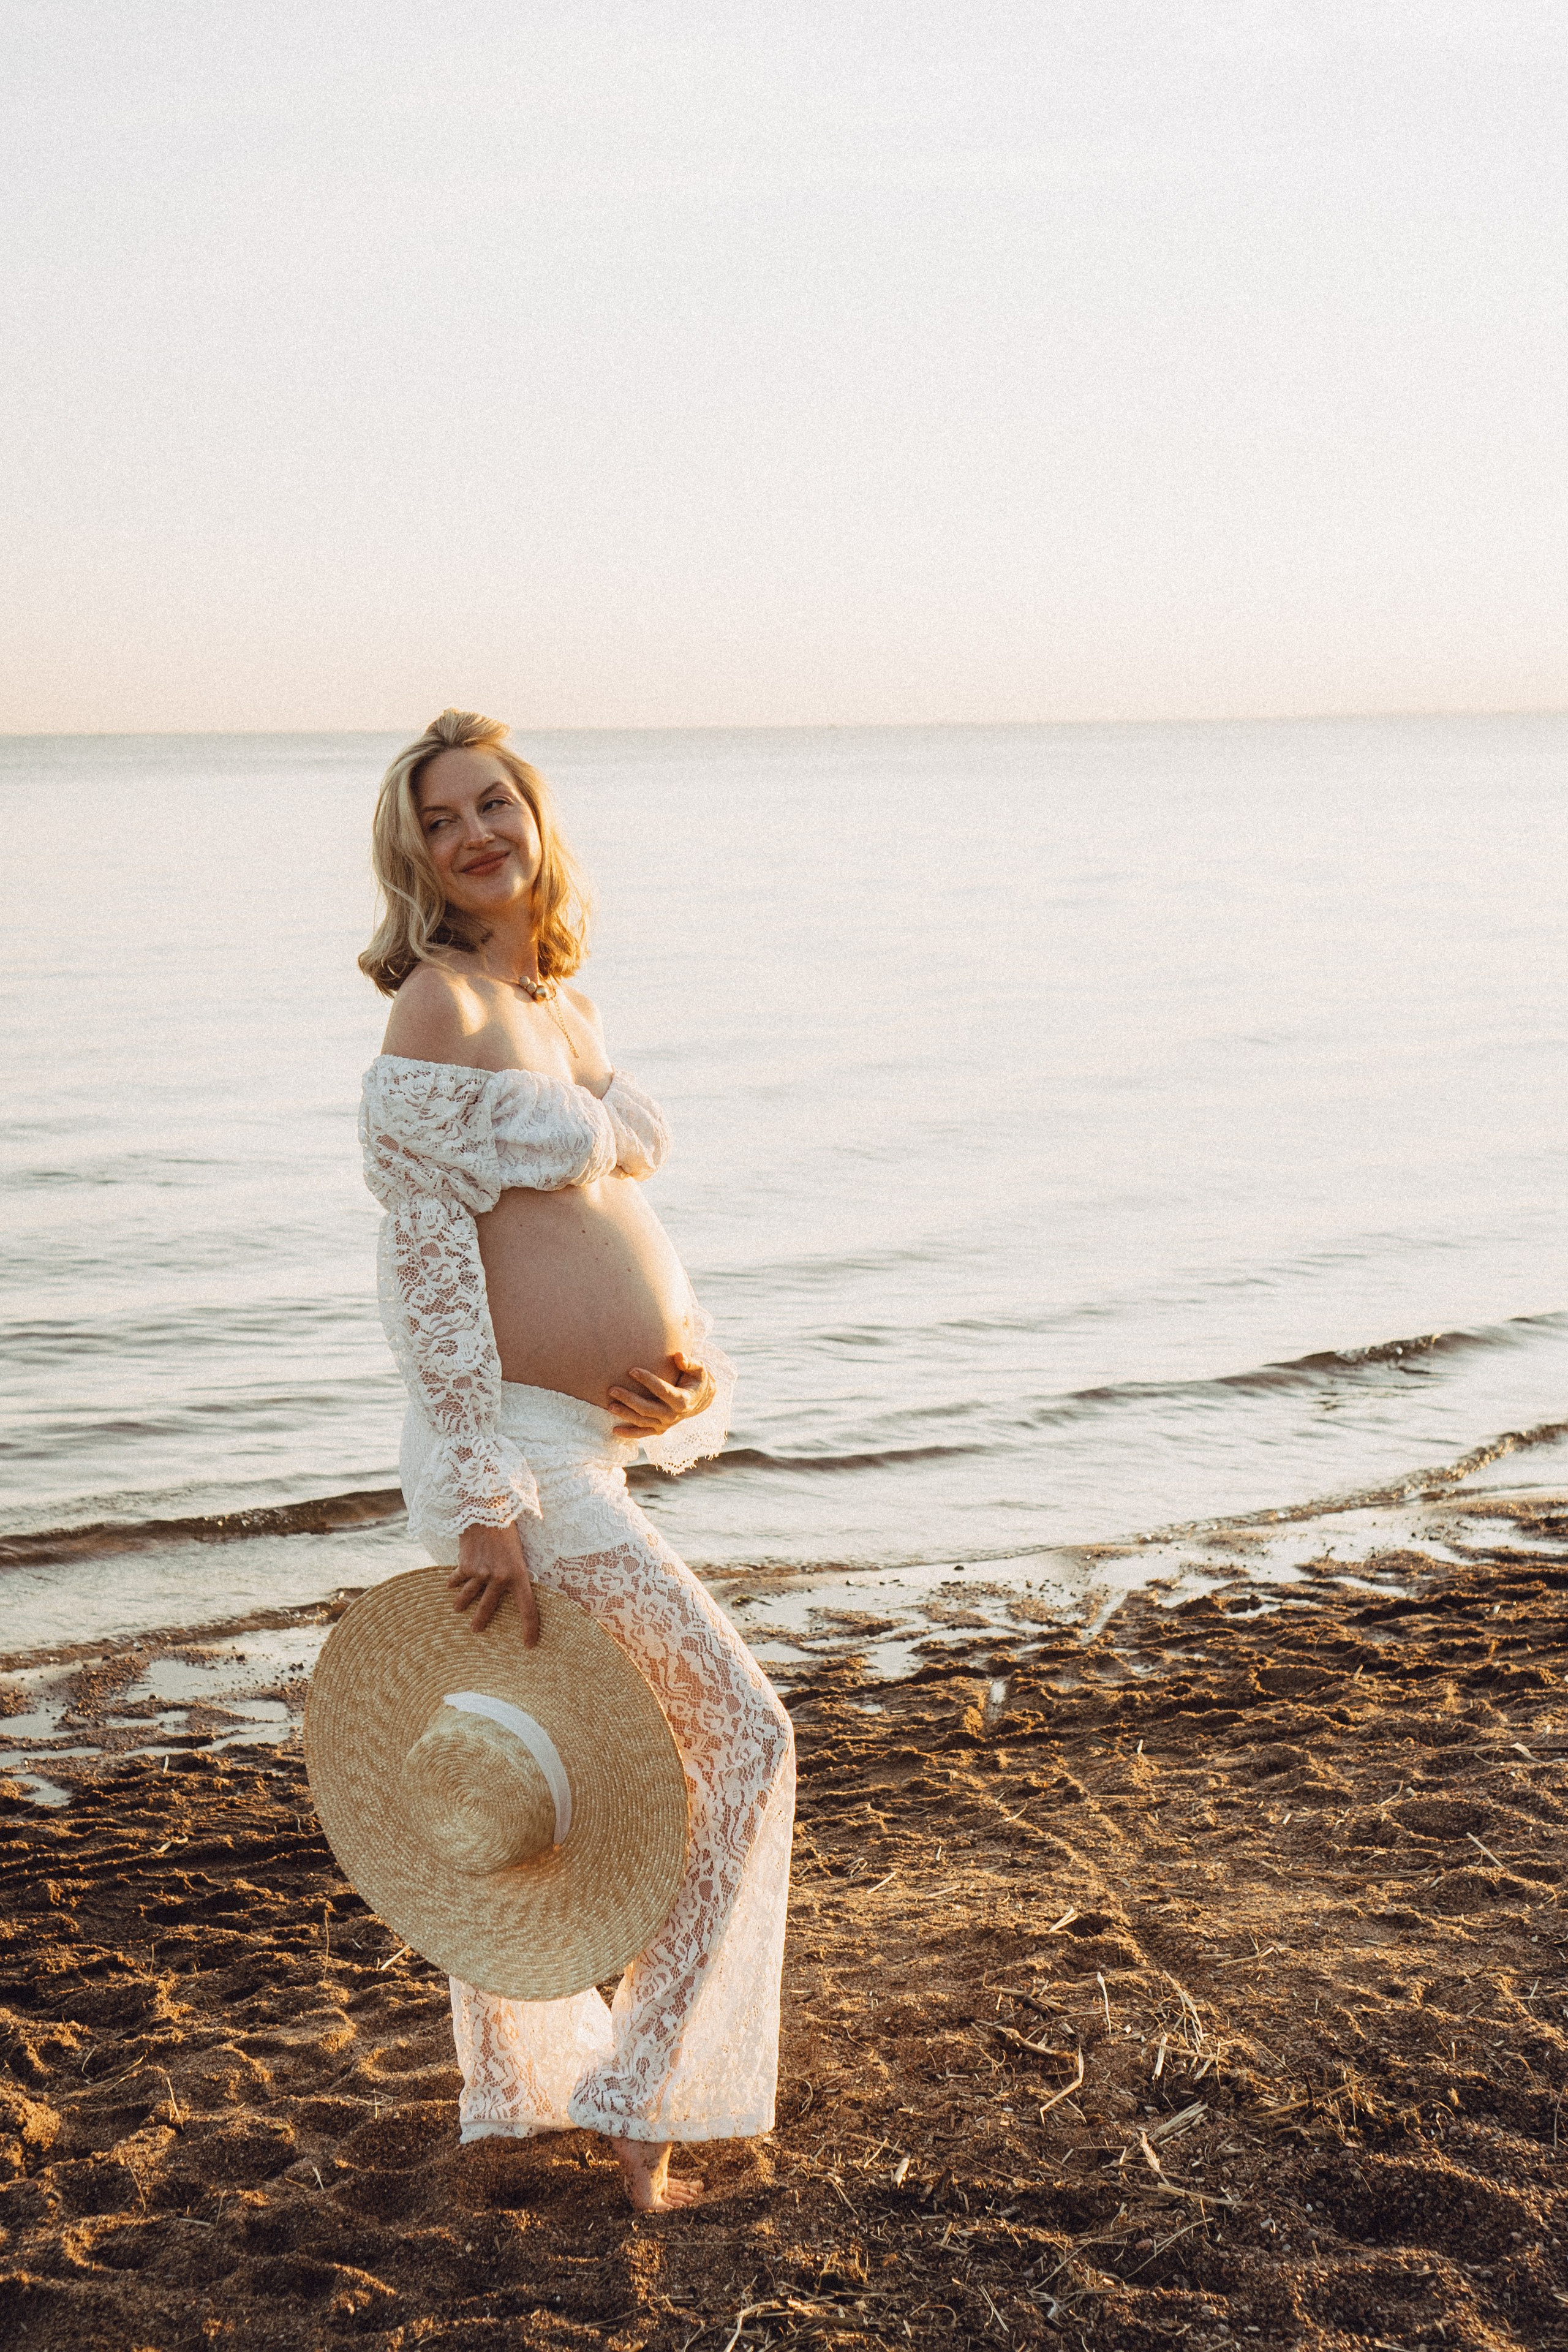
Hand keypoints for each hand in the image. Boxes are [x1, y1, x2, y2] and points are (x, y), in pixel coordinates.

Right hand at [448, 1519, 539, 1641]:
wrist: (487, 1508)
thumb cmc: (508, 1528)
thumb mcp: (519, 1551)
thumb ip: (516, 1569)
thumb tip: (517, 1583)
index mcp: (519, 1575)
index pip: (528, 1608)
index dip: (530, 1629)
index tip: (529, 1645)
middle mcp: (499, 1578)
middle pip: (488, 1608)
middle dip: (481, 1622)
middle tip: (476, 1630)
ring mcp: (480, 1573)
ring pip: (468, 1597)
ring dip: (461, 1604)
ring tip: (457, 1610)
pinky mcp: (464, 1565)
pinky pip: (457, 1579)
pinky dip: (453, 1582)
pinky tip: (449, 1586)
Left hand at [608, 1350, 715, 1439]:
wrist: (700, 1399)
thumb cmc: (696, 1379)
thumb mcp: (699, 1369)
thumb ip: (689, 1362)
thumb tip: (679, 1355)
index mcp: (683, 1400)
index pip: (662, 1390)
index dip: (647, 1380)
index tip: (632, 1370)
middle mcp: (673, 1415)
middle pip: (647, 1408)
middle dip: (629, 1399)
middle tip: (612, 1389)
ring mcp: (666, 1424)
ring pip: (642, 1421)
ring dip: (625, 1414)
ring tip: (609, 1406)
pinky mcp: (660, 1429)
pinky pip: (642, 1433)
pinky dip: (629, 1433)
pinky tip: (614, 1430)